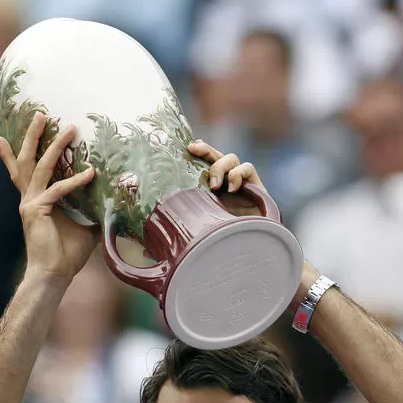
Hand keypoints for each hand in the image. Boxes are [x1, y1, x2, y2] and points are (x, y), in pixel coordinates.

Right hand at [0, 113, 98, 283]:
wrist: (53, 275)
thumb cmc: (66, 255)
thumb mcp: (85, 230)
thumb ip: (93, 214)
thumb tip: (114, 207)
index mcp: (35, 201)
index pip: (24, 171)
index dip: (13, 153)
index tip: (6, 134)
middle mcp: (29, 198)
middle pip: (26, 160)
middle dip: (32, 136)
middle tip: (41, 114)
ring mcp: (30, 203)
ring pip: (40, 166)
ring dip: (53, 145)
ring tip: (67, 128)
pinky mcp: (37, 210)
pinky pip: (58, 190)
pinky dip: (75, 181)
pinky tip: (91, 173)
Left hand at [188, 139, 317, 309]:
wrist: (255, 253)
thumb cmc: (224, 245)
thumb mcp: (200, 234)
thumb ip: (181, 233)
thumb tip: (145, 250)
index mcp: (211, 190)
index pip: (203, 164)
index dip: (197, 152)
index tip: (186, 148)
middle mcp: (226, 183)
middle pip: (216, 156)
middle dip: (207, 152)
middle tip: (197, 158)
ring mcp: (243, 184)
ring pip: (232, 158)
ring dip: (222, 167)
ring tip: (216, 186)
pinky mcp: (257, 187)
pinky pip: (248, 168)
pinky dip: (239, 173)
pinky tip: (232, 187)